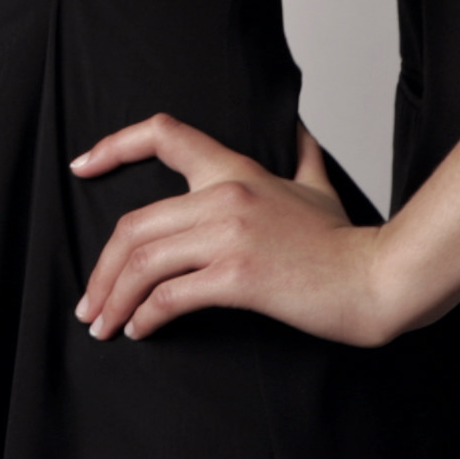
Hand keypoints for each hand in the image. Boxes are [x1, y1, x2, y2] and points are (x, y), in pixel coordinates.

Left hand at [68, 117, 410, 348]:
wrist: (378, 279)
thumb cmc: (345, 241)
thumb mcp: (320, 185)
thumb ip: (301, 154)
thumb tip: (297, 128)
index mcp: (236, 170)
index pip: (163, 134)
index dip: (113, 145)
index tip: (81, 166)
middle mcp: (226, 195)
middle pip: (133, 224)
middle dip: (101, 269)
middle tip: (90, 303)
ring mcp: (230, 235)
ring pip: (143, 262)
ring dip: (113, 298)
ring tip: (103, 324)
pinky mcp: (238, 276)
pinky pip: (170, 296)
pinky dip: (145, 316)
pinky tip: (140, 330)